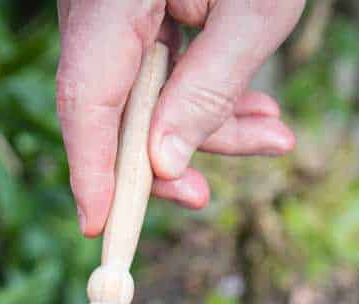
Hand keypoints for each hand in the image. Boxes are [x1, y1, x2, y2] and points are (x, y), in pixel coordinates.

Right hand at [57, 1, 302, 234]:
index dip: (91, 170)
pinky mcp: (138, 5)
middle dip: (169, 153)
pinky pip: (160, 63)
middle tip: (206, 197)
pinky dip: (206, 89)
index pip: (86, 98)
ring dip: (208, 123)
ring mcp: (114, 3)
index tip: (100, 226)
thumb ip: (206, 93)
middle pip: (114, 104)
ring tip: (272, 136)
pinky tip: (257, 111)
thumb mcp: (253, 12)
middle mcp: (97, 0)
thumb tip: (161, 166)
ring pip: (144, 90)